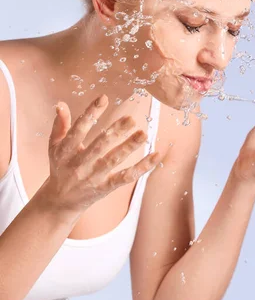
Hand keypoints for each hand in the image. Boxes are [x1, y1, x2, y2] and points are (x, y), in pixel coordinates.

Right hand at [42, 94, 159, 214]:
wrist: (60, 201)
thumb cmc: (60, 167)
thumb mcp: (54, 146)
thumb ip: (60, 124)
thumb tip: (61, 104)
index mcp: (65, 150)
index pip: (79, 129)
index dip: (91, 113)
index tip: (103, 98)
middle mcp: (80, 164)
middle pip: (100, 145)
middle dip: (116, 131)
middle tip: (131, 118)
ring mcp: (93, 176)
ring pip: (114, 160)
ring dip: (129, 146)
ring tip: (143, 134)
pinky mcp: (105, 187)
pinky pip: (126, 177)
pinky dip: (142, 167)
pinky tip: (156, 156)